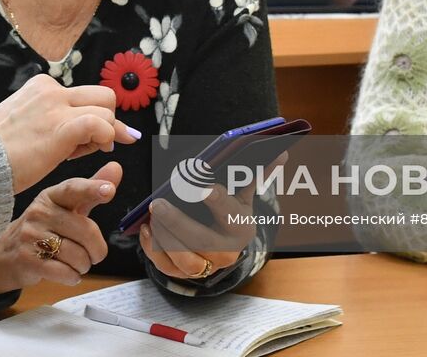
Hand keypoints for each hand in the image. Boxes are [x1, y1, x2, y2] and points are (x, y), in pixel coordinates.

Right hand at [0, 74, 139, 192]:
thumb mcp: (24, 124)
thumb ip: (51, 120)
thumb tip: (84, 129)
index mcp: (41, 86)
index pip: (84, 96)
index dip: (91, 119)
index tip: (85, 140)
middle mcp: (52, 90)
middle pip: (104, 96)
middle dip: (106, 121)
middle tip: (91, 145)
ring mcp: (56, 107)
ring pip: (108, 109)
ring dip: (104, 134)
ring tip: (79, 153)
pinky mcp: (61, 128)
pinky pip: (101, 124)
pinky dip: (106, 137)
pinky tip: (94, 150)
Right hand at [0, 161, 122, 295]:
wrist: (7, 254)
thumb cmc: (44, 228)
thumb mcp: (65, 206)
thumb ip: (91, 190)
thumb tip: (116, 168)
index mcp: (51, 196)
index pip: (73, 189)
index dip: (92, 189)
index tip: (109, 191)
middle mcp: (39, 212)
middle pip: (85, 231)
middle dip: (97, 249)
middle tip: (95, 254)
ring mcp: (31, 236)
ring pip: (77, 255)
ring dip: (84, 265)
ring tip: (77, 263)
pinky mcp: (27, 259)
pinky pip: (64, 272)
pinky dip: (73, 277)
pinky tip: (69, 273)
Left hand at [138, 185, 256, 280]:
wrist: (225, 246)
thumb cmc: (230, 212)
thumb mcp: (243, 196)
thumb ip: (254, 174)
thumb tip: (280, 151)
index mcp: (241, 227)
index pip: (228, 210)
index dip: (215, 198)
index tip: (201, 185)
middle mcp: (227, 252)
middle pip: (201, 240)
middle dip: (177, 223)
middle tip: (158, 204)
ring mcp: (206, 267)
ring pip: (183, 258)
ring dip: (164, 237)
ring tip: (152, 215)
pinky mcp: (185, 275)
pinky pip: (167, 267)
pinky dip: (153, 250)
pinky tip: (147, 229)